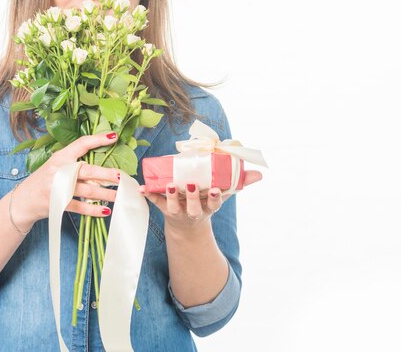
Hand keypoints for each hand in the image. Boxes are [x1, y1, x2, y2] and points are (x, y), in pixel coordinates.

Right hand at [11, 131, 121, 227]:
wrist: (23, 201)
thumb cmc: (44, 180)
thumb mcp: (55, 165)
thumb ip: (73, 161)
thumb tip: (100, 159)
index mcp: (60, 157)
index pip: (81, 144)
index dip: (97, 139)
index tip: (113, 136)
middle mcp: (59, 170)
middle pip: (87, 170)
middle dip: (106, 173)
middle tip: (121, 175)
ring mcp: (59, 188)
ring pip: (87, 190)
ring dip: (106, 194)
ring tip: (119, 195)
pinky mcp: (59, 204)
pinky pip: (81, 207)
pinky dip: (94, 210)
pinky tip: (105, 211)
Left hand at [138, 170, 262, 232]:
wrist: (187, 225)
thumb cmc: (206, 203)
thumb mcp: (222, 195)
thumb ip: (239, 183)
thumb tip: (260, 174)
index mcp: (208, 206)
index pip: (214, 203)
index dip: (215, 198)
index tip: (215, 190)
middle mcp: (193, 211)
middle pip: (193, 207)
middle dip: (192, 197)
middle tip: (191, 185)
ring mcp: (178, 210)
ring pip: (173, 206)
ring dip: (171, 196)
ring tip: (169, 185)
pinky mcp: (164, 208)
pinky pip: (155, 202)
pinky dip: (148, 194)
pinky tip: (141, 188)